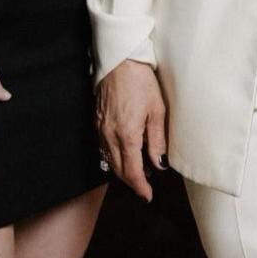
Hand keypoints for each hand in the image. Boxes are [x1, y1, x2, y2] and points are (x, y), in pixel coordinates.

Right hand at [96, 60, 167, 200]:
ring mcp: (100, 129)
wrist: (119, 61)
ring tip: (141, 171)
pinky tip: (126, 153)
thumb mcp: (157, 111)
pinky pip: (103, 147)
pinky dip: (114, 156)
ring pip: (109, 160)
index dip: (140, 187)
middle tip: (146, 187)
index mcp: (127, 135)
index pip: (132, 171)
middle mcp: (109, 135)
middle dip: (132, 181)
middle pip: (119, 170)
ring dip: (123, 170)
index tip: (148, 196)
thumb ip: (157, 140)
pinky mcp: (96, 121)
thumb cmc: (141, 82)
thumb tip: (159, 165)